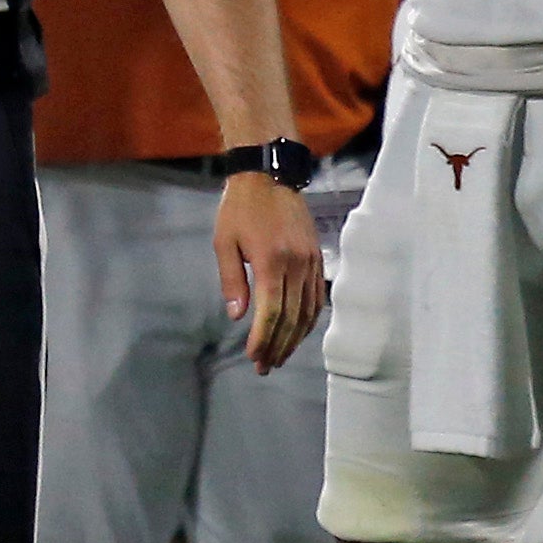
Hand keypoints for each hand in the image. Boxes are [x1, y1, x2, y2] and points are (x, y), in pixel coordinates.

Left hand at [214, 170, 324, 370]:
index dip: (263, 338)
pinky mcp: (318, 258)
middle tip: (265, 366)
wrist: (269, 176)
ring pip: (308, 312)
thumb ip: (231, 280)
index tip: (253, 357)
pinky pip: (318, 297)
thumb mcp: (224, 242)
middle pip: (291, 318)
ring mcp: (311, 262)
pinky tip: (298, 333)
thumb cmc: (239, 209)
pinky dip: (309, 320)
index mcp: (271, 261)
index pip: (270, 312)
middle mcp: (296, 264)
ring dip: (294, 339)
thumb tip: (237, 316)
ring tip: (279, 357)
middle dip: (278, 346)